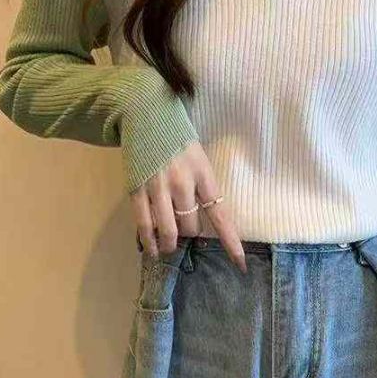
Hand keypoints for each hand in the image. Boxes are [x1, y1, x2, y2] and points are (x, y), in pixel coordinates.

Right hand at [130, 140, 246, 272]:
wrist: (146, 114)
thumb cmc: (177, 137)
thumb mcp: (200, 157)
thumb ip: (202, 185)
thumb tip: (203, 217)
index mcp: (203, 173)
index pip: (220, 215)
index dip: (230, 242)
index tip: (240, 263)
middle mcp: (182, 183)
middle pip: (191, 226)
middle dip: (190, 234)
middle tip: (186, 231)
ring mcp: (158, 187)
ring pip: (169, 231)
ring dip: (170, 244)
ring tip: (168, 247)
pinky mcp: (136, 190)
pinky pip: (144, 225)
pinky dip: (149, 241)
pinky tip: (151, 248)